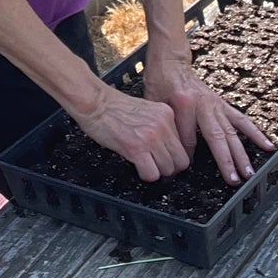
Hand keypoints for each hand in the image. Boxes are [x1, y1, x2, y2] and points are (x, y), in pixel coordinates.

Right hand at [69, 83, 190, 181]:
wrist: (94, 101)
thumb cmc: (113, 106)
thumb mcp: (146, 109)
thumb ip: (159, 124)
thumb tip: (166, 145)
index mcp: (166, 113)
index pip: (184, 144)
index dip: (175, 156)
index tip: (168, 160)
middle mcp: (162, 125)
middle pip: (180, 160)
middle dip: (170, 168)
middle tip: (158, 167)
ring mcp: (150, 137)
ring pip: (168, 169)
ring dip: (157, 172)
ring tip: (145, 166)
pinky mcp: (136, 148)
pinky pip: (151, 173)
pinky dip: (146, 175)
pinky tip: (137, 168)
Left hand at [141, 58, 275, 185]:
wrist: (170, 63)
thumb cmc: (160, 82)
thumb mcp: (155, 105)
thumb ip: (166, 128)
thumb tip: (173, 154)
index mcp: (184, 103)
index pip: (188, 138)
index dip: (187, 156)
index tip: (186, 169)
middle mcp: (204, 104)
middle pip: (217, 137)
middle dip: (226, 161)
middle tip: (234, 180)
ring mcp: (216, 104)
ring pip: (232, 132)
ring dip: (242, 154)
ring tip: (250, 172)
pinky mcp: (223, 104)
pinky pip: (242, 120)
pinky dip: (256, 133)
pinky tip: (268, 145)